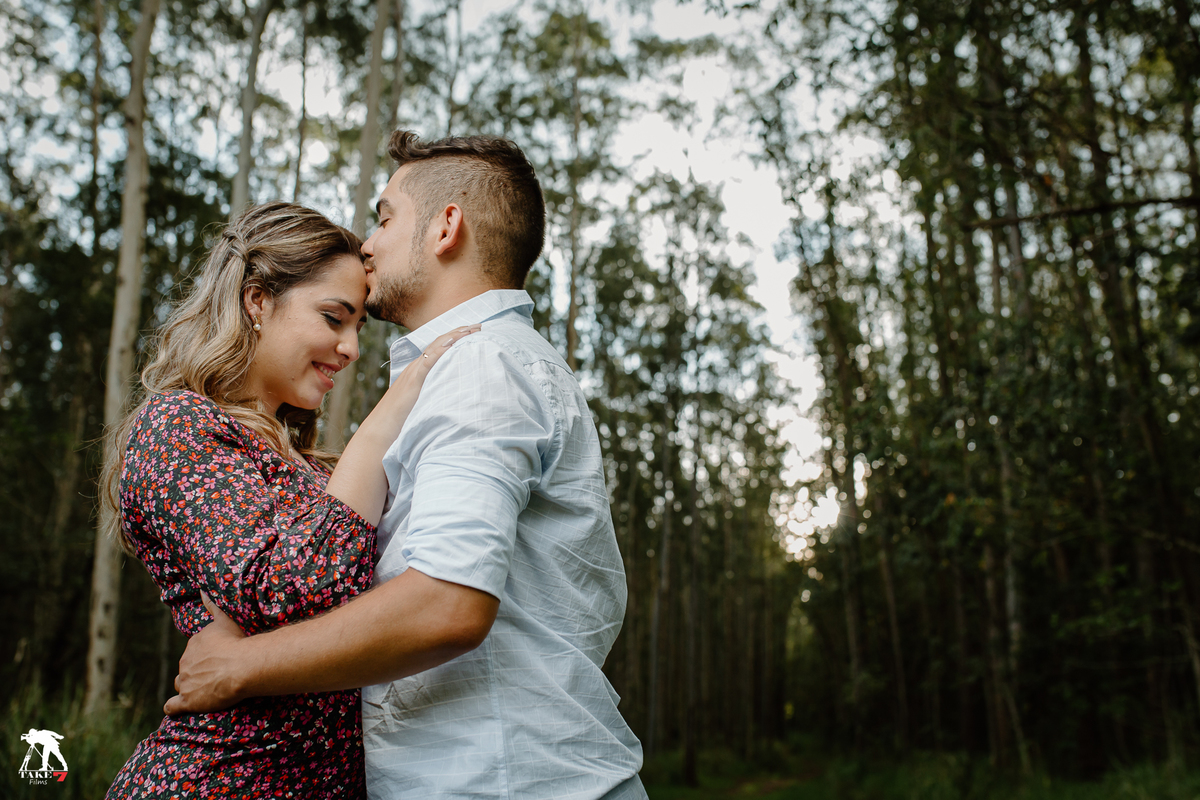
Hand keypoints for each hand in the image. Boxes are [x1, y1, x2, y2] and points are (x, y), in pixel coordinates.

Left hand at [164, 593, 247, 715]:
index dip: (206, 656)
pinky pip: (173, 706)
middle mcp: (185, 661)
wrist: (242, 666)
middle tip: (217, 674)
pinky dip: (174, 707)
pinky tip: (177, 707)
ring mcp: (185, 681)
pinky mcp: (188, 700)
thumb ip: (213, 605)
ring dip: (188, 686)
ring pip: (180, 684)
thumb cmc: (238, 642)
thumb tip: (203, 589)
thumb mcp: (225, 619)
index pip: (195, 650)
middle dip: (197, 671)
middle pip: (187, 667)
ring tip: (203, 690)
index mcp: (194, 643)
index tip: (219, 659)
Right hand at [377, 325, 481, 424]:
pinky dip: (440, 351)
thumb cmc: (401, 419)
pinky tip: (451, 344)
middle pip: (439, 343)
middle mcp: (416, 367)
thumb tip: (451, 395)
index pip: (439, 348)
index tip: (473, 331)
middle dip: (459, 333)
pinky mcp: (413, 382)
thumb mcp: (422, 401)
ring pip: (435, 348)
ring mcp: (413, 373)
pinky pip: (427, 363)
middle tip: (479, 326)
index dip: (456, 338)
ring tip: (470, 330)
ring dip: (454, 337)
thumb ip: (434, 394)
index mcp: (418, 371)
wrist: (381, 429)